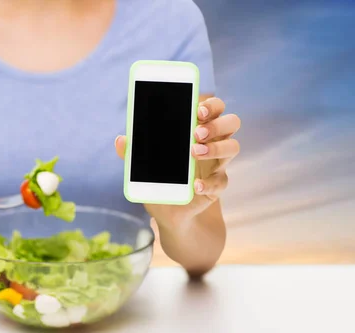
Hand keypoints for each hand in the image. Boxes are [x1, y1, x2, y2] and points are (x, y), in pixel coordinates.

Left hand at [115, 96, 240, 225]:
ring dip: (216, 147)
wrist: (169, 210)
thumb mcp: (144, 163)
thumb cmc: (161, 176)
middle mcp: (213, 142)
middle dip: (216, 124)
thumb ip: (134, 151)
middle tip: (196, 132)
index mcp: (199, 128)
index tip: (197, 109)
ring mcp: (218, 163)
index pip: (215, 108)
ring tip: (194, 152)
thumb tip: (120, 140)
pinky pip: (221, 181)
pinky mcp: (218, 185)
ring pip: (233, 147)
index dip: (211, 105)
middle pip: (231, 122)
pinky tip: (195, 185)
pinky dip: (209, 182)